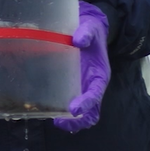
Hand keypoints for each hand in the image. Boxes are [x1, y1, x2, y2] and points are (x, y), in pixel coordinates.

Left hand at [53, 1, 109, 131]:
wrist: (88, 31)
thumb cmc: (91, 31)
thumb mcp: (91, 28)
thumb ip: (86, 33)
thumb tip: (77, 40)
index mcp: (100, 75)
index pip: (96, 94)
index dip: (87, 103)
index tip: (74, 109)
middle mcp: (93, 86)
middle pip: (92, 113)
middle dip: (79, 121)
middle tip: (60, 122)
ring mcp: (84, 89)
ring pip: (83, 115)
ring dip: (71, 122)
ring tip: (55, 121)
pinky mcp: (73, 88)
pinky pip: (71, 106)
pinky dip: (64, 114)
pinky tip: (49, 112)